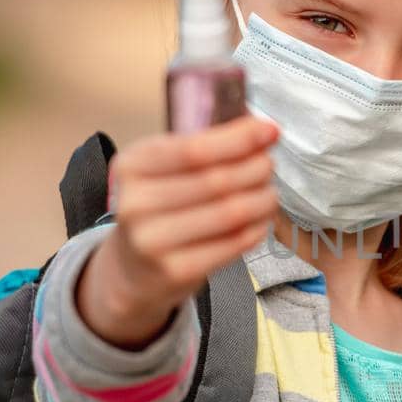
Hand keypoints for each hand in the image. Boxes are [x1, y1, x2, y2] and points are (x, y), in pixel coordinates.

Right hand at [76, 115, 279, 348]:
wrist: (132, 269)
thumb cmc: (158, 208)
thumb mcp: (163, 169)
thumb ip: (206, 147)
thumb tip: (262, 130)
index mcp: (131, 167)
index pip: (194, 150)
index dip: (240, 139)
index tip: (270, 130)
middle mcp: (136, 204)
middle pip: (217, 180)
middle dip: (256, 168)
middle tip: (269, 165)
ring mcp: (153, 241)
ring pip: (231, 212)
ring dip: (262, 198)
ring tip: (269, 192)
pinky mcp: (176, 271)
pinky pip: (233, 244)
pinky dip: (257, 228)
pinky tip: (260, 220)